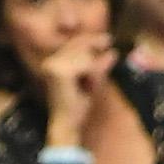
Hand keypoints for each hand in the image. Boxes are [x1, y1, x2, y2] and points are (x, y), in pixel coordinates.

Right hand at [39, 31, 115, 147]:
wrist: (68, 124)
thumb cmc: (78, 105)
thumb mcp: (92, 80)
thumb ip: (99, 65)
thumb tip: (113, 52)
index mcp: (53, 62)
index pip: (75, 43)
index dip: (92, 39)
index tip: (108, 39)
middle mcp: (50, 61)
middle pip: (80, 44)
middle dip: (95, 49)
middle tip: (108, 46)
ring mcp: (52, 65)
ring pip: (85, 55)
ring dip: (94, 70)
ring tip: (88, 86)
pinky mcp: (59, 72)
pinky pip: (86, 65)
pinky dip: (92, 76)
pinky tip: (87, 87)